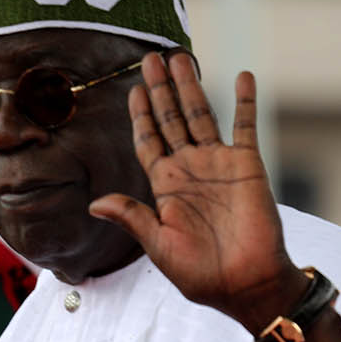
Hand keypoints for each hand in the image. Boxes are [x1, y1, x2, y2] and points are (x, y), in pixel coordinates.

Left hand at [89, 52, 305, 332]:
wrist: (247, 284)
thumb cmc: (202, 274)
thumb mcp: (158, 245)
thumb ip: (131, 217)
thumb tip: (93, 204)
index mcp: (166, 186)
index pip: (148, 140)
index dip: (140, 114)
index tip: (133, 89)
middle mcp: (190, 168)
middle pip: (171, 119)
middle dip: (161, 89)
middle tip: (151, 58)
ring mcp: (219, 164)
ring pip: (202, 114)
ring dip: (192, 86)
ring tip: (181, 57)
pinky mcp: (248, 165)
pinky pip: (246, 126)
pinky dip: (245, 101)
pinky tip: (243, 75)